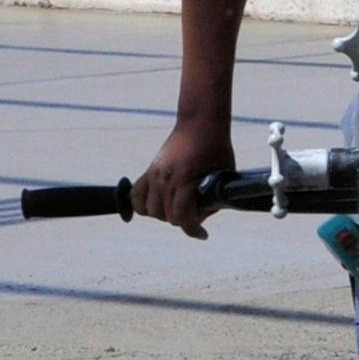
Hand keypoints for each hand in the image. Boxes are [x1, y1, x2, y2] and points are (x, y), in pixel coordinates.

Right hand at [132, 116, 235, 237]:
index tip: (203, 235)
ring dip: (163, 214)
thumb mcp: (222, 176)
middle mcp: (166, 178)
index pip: (182, 216)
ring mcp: (154, 174)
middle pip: (166, 216)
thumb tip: (200, 217)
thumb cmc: (216, 149)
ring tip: (178, 209)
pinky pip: (136, 195)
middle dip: (182, 221)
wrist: (199, 124)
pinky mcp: (149, 170)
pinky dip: (142, 205)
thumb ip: (212, 199)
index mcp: (185, 180)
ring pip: (149, 210)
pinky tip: (155, 206)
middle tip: (196, 215)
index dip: (193, 230)